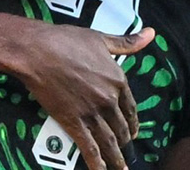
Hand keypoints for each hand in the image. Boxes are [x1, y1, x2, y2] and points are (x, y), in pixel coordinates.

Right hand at [17, 25, 154, 169]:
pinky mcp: (73, 123)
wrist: (38, 51)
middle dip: (124, 142)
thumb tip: (151, 33)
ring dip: (116, 159)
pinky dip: (97, 163)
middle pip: (121, 127)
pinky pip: (90, 148)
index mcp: (118, 80)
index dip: (133, 122)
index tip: (133, 132)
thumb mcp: (101, 39)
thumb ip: (127, 42)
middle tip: (125, 152)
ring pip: (110, 141)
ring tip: (121, 169)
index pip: (131, 108)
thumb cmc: (67, 40)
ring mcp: (92, 113)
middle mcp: (109, 100)